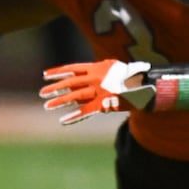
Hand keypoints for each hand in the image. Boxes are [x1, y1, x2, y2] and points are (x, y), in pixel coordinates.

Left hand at [39, 59, 153, 124]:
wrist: (147, 85)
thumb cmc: (132, 75)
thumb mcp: (113, 67)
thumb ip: (98, 70)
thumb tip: (85, 76)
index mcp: (96, 67)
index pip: (72, 68)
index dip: (57, 72)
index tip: (45, 75)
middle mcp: (95, 78)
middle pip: (69, 83)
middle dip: (54, 88)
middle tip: (42, 93)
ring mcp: (98, 91)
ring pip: (74, 96)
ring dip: (59, 102)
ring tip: (47, 106)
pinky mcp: (103, 104)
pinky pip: (85, 111)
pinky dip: (74, 117)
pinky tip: (63, 121)